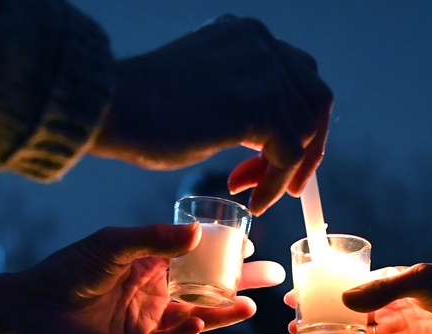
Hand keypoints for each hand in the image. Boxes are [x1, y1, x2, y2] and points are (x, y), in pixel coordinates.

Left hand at [0, 223, 284, 333]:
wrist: (31, 311)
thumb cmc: (67, 271)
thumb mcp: (112, 245)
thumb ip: (153, 240)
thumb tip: (197, 234)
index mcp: (149, 264)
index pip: (196, 258)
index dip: (223, 254)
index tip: (248, 246)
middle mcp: (154, 292)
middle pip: (206, 289)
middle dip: (239, 284)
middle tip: (272, 278)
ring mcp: (147, 322)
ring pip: (195, 317)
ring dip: (222, 313)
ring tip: (250, 307)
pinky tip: (199, 324)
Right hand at [92, 16, 331, 215]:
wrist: (115, 106)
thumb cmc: (144, 107)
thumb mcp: (205, 90)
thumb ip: (240, 93)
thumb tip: (267, 129)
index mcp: (248, 35)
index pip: (299, 77)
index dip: (296, 121)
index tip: (275, 158)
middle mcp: (262, 44)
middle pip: (316, 99)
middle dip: (305, 147)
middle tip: (284, 183)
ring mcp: (265, 71)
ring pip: (304, 131)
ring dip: (283, 170)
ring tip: (251, 192)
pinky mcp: (261, 105)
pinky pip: (288, 155)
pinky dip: (275, 184)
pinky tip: (254, 201)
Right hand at [288, 264, 431, 333]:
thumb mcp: (419, 278)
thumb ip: (380, 290)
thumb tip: (343, 299)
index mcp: (394, 285)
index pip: (350, 288)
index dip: (324, 292)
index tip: (297, 294)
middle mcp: (392, 310)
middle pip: (347, 318)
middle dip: (320, 321)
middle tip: (293, 323)